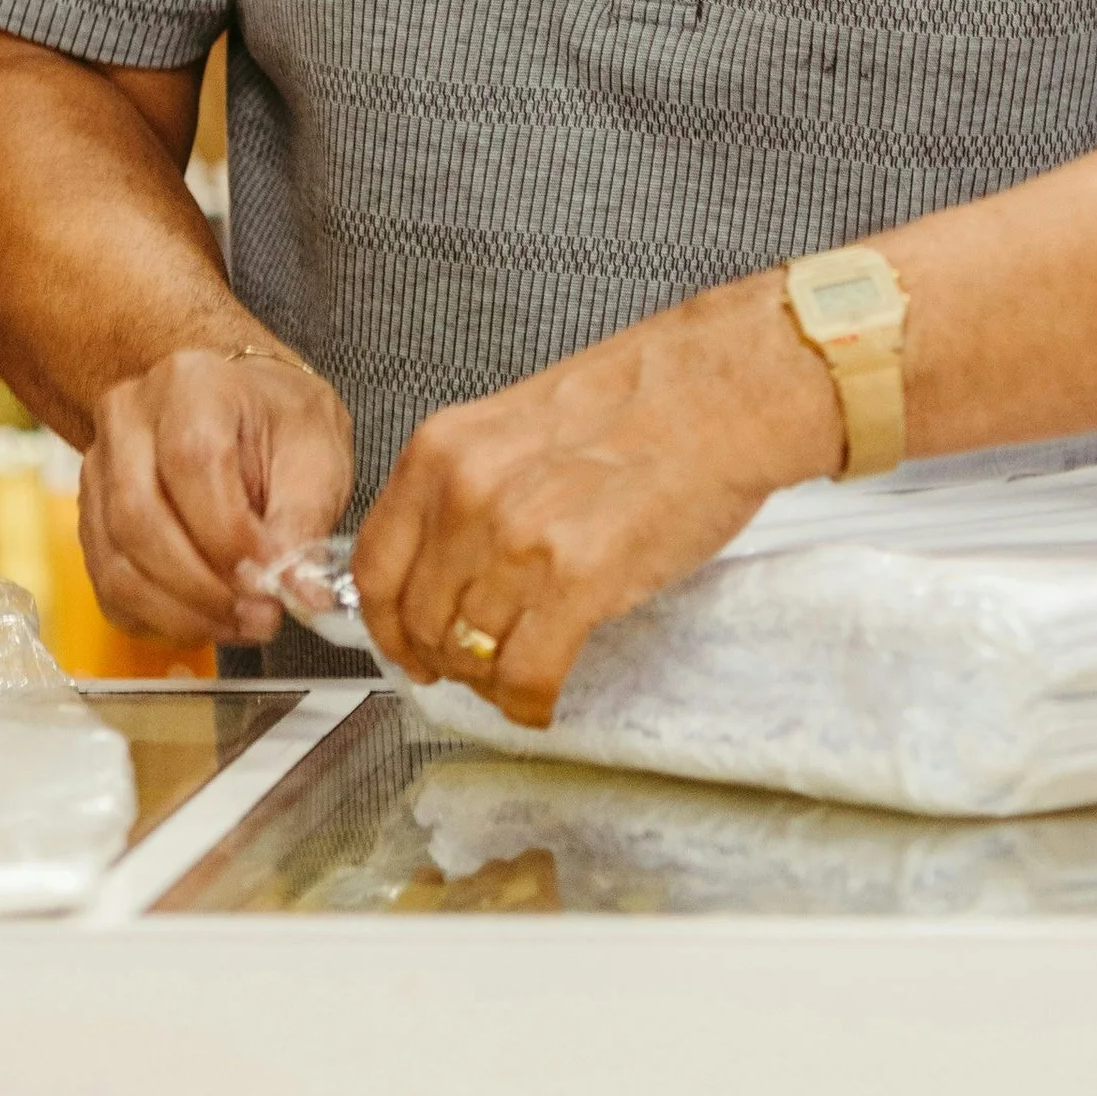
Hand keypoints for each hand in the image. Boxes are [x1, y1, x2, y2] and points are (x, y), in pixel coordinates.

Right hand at [80, 343, 354, 648]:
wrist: (243, 411)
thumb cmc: (279, 425)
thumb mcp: (316, 455)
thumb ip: (306, 523)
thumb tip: (303, 595)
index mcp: (190, 383)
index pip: (192, 461)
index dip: (230, 534)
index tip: (272, 579)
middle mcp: (127, 418)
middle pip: (140, 517)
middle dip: (203, 586)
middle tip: (260, 617)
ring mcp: (98, 469)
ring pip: (117, 561)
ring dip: (182, 612)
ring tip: (241, 624)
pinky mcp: (91, 518)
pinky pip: (108, 586)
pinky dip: (158, 619)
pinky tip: (208, 621)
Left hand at [351, 275, 841, 728]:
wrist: (721, 393)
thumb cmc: (639, 400)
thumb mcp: (517, 424)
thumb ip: (468, 488)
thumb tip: (441, 564)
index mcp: (444, 451)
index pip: (376, 566)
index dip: (386, 624)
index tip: (406, 644)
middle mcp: (468, 495)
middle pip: (421, 621)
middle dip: (445, 658)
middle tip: (475, 665)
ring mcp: (520, 541)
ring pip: (470, 654)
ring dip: (492, 680)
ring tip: (520, 674)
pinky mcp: (577, 582)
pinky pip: (527, 675)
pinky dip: (531, 702)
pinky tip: (545, 698)